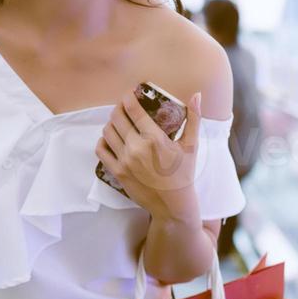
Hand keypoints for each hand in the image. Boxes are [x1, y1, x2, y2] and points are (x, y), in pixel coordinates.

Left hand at [95, 89, 201, 220]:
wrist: (173, 205)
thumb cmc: (183, 174)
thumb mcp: (191, 145)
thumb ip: (193, 118)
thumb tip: (196, 95)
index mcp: (154, 138)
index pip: (133, 109)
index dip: (128, 97)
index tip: (130, 93)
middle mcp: (136, 147)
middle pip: (116, 117)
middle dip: (119, 107)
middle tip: (124, 106)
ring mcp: (124, 160)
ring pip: (107, 131)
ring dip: (111, 122)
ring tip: (119, 121)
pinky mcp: (117, 172)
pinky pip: (101, 150)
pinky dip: (103, 141)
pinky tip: (110, 138)